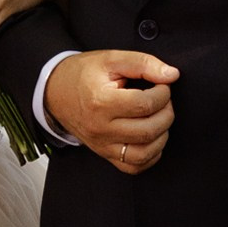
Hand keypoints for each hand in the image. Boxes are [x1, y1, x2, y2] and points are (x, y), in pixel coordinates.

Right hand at [45, 49, 177, 174]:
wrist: (56, 92)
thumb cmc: (83, 74)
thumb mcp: (111, 59)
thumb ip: (143, 64)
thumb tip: (171, 75)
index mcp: (101, 102)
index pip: (145, 105)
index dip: (163, 94)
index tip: (162, 86)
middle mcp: (101, 129)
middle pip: (148, 130)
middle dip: (166, 113)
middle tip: (163, 101)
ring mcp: (102, 145)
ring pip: (144, 154)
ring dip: (161, 136)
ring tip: (159, 119)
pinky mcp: (104, 154)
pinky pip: (134, 167)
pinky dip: (150, 156)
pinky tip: (152, 138)